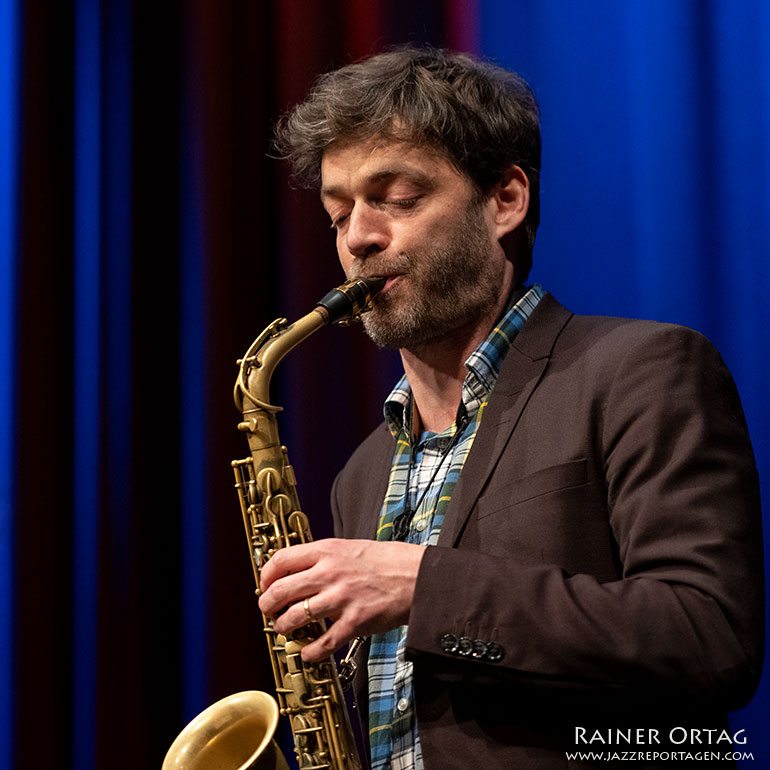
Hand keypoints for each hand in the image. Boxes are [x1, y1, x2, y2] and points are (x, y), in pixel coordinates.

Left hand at [257, 538, 424, 662]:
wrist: (416, 576)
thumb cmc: (384, 562)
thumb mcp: (348, 548)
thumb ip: (322, 559)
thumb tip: (294, 574)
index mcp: (327, 551)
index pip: (280, 560)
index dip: (265, 576)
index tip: (265, 586)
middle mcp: (329, 574)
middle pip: (280, 591)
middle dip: (267, 606)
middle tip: (269, 612)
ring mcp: (340, 599)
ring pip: (294, 618)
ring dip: (283, 628)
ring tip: (286, 629)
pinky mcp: (354, 622)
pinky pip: (322, 644)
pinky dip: (309, 652)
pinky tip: (308, 652)